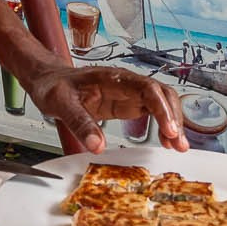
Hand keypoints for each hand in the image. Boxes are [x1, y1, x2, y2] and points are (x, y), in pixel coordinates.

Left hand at [22, 62, 188, 152]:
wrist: (48, 81)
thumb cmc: (54, 87)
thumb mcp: (60, 103)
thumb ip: (80, 123)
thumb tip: (97, 146)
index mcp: (112, 78)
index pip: (147, 88)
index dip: (161, 108)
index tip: (169, 129)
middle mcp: (126, 83)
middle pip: (162, 94)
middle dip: (174, 117)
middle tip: (178, 143)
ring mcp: (129, 93)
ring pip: (162, 103)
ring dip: (173, 122)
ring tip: (178, 147)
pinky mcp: (127, 104)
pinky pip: (153, 112)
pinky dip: (163, 126)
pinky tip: (167, 141)